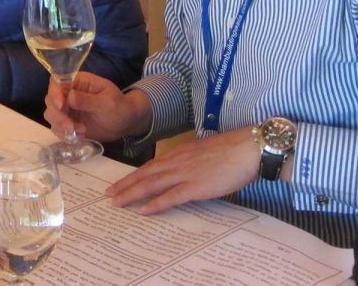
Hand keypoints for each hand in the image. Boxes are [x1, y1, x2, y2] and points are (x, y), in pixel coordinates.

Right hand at [43, 72, 150, 142]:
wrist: (125, 123)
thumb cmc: (119, 107)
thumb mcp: (107, 103)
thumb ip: (88, 100)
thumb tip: (70, 96)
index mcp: (78, 82)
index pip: (57, 82)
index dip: (54, 92)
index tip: (60, 105)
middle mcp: (69, 94)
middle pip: (50, 100)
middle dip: (57, 115)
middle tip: (70, 127)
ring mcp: (67, 109)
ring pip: (51, 115)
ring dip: (61, 126)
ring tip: (81, 131)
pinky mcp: (68, 123)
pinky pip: (57, 128)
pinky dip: (65, 134)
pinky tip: (81, 136)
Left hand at [106, 126, 260, 214]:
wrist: (248, 148)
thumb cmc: (232, 150)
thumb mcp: (205, 152)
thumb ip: (191, 162)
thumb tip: (184, 171)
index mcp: (180, 153)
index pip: (151, 165)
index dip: (133, 175)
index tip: (119, 183)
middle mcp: (177, 161)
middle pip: (145, 174)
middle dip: (125, 185)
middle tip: (108, 194)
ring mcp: (185, 173)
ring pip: (151, 184)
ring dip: (132, 193)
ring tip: (117, 203)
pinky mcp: (196, 186)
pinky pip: (171, 196)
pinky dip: (155, 203)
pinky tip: (143, 210)